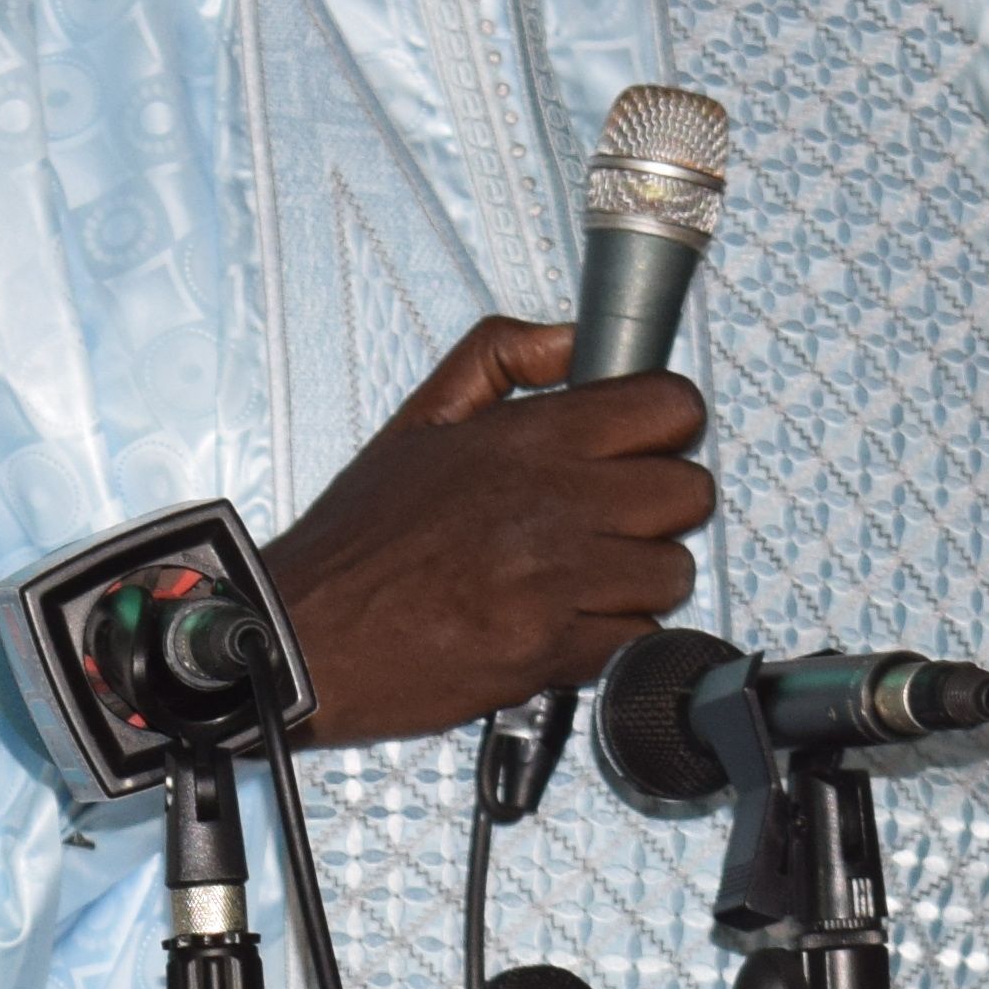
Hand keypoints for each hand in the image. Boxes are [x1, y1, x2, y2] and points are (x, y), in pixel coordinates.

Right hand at [256, 316, 713, 747]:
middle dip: (657, 508)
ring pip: (671, 572)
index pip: (671, 407)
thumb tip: (571, 339)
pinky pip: (633, 637)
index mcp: (525, 439)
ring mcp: (555, 580)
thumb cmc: (354, 543)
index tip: (638, 446)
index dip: (663, 427)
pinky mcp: (550, 649)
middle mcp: (551, 504)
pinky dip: (603, 637)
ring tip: (576, 579)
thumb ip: (497, 360)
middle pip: (689, 492)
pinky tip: (553, 623)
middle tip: (608, 519)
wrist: (299, 638)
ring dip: (634, 579)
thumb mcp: (415, 422)